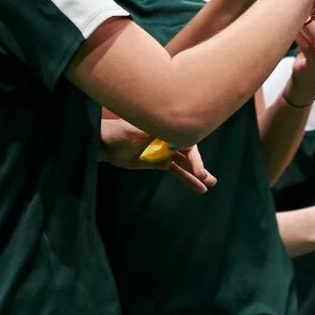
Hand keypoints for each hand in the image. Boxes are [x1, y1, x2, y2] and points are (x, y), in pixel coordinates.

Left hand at [99, 116, 217, 193]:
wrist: (103, 145)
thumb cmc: (117, 133)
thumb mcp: (134, 131)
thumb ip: (153, 134)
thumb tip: (171, 135)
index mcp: (164, 127)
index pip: (185, 139)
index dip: (193, 155)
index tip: (197, 168)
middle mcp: (167, 137)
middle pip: (188, 151)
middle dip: (197, 164)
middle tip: (206, 178)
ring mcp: (164, 150)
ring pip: (184, 162)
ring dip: (197, 172)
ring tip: (210, 183)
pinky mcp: (158, 162)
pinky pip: (176, 170)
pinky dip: (186, 178)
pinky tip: (198, 187)